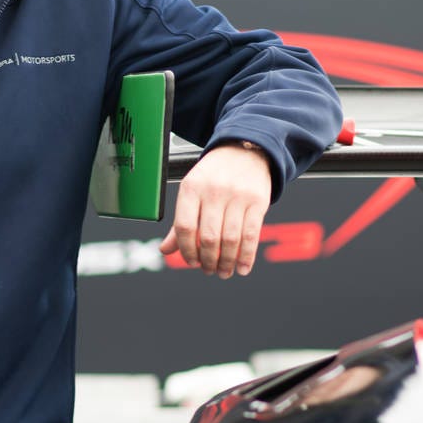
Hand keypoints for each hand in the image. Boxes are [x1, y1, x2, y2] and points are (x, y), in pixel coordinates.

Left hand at [159, 143, 271, 277]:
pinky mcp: (258, 201)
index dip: (186, 250)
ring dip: (226, 262)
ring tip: (223, 272)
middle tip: (209, 270)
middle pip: (208, 237)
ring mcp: (238, 196)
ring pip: (230, 239)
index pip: (184, 227)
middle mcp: (214, 191)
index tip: (191, 262)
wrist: (245, 150)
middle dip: (208, 260)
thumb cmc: (214, 175)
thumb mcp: (192, 191)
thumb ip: (180, 222)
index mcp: (192, 188)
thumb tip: (165, 250)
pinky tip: (242, 268)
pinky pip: (251, 235)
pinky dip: (246, 256)